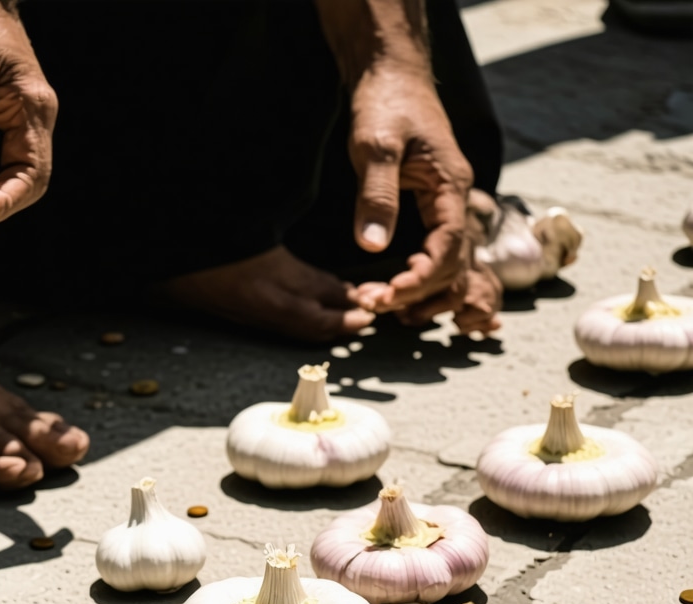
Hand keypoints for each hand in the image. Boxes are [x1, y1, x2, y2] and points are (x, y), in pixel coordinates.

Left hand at [347, 67, 472, 313]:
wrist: (391, 74)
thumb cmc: (384, 102)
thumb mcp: (374, 146)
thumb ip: (377, 196)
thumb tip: (374, 247)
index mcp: (451, 185)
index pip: (448, 248)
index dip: (421, 279)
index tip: (387, 297)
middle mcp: (456, 200)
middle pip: (451, 266)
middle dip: (414, 292)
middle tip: (370, 304)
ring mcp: (445, 206)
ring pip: (449, 266)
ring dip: (420, 293)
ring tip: (380, 305)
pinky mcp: (432, 209)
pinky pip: (437, 255)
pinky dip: (420, 280)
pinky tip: (393, 292)